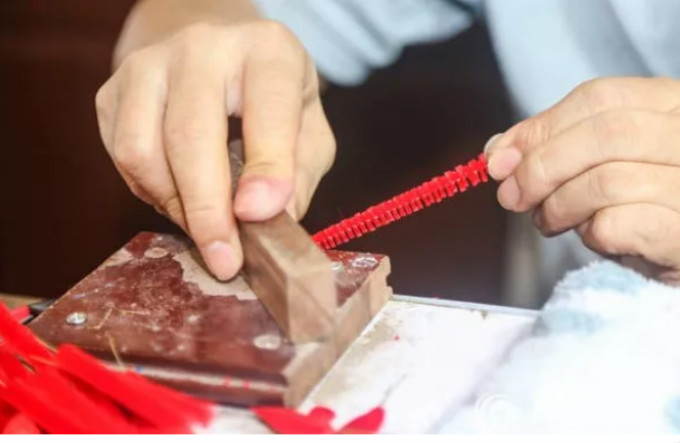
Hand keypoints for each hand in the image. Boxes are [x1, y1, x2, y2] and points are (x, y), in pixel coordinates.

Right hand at [95, 21, 334, 279]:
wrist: (217, 57)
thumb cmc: (271, 102)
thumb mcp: (308, 130)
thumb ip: (299, 173)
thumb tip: (270, 220)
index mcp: (267, 51)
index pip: (268, 110)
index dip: (267, 166)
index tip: (260, 214)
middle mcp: (202, 48)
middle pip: (191, 136)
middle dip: (208, 210)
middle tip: (225, 260)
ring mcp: (149, 65)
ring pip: (141, 151)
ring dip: (175, 206)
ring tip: (206, 227)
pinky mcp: (112, 91)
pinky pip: (120, 158)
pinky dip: (150, 193)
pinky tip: (179, 197)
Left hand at [485, 77, 679, 283]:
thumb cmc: (645, 205)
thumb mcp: (603, 162)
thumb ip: (555, 145)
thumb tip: (497, 150)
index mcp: (673, 105)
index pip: (599, 98)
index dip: (540, 128)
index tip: (499, 159)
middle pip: (605, 134)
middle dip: (541, 167)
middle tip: (512, 196)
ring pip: (607, 181)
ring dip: (559, 206)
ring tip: (549, 221)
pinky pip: (618, 225)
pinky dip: (589, 233)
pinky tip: (593, 237)